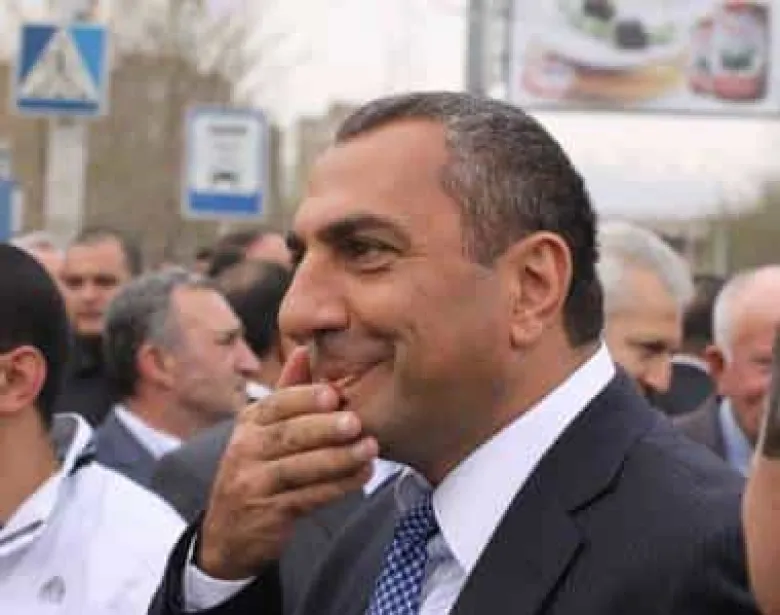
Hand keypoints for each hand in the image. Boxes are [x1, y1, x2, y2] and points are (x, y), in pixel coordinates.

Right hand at [198, 347, 377, 579]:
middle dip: (324, 428)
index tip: (335, 394)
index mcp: (249, 423)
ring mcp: (253, 484)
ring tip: (369, 449)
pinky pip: (307, 498)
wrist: (230, 534)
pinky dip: (337, 487)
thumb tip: (305, 348)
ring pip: (299, 469)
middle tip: (357, 422)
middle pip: (287, 435)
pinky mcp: (267, 514)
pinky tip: (362, 476)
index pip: (276, 405)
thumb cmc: (259, 469)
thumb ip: (287, 392)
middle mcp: (245, 450)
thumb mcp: (264, 429)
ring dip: (338, 459)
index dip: (305, 399)